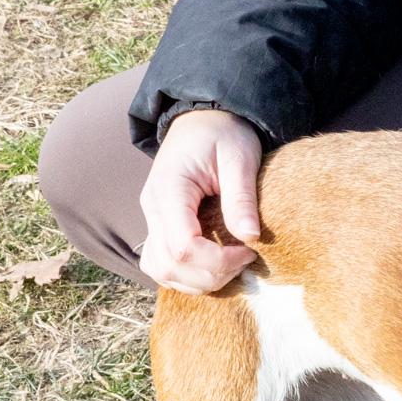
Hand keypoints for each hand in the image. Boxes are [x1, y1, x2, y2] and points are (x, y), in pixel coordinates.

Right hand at [139, 109, 261, 292]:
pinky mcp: (159, 228)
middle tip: (245, 259)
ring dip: (199, 280)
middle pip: (170, 265)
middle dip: (212, 274)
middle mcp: (152, 208)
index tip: (249, 250)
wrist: (204, 120)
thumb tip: (250, 237)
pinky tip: (216, 266)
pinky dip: (188, 276)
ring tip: (232, 264)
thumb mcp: (239, 157)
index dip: (218, 260)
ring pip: (162, 272)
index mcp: (169, 189)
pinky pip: (163, 267)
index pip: (183, 246)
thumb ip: (241, 196)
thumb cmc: (224, 134)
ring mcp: (152, 220)